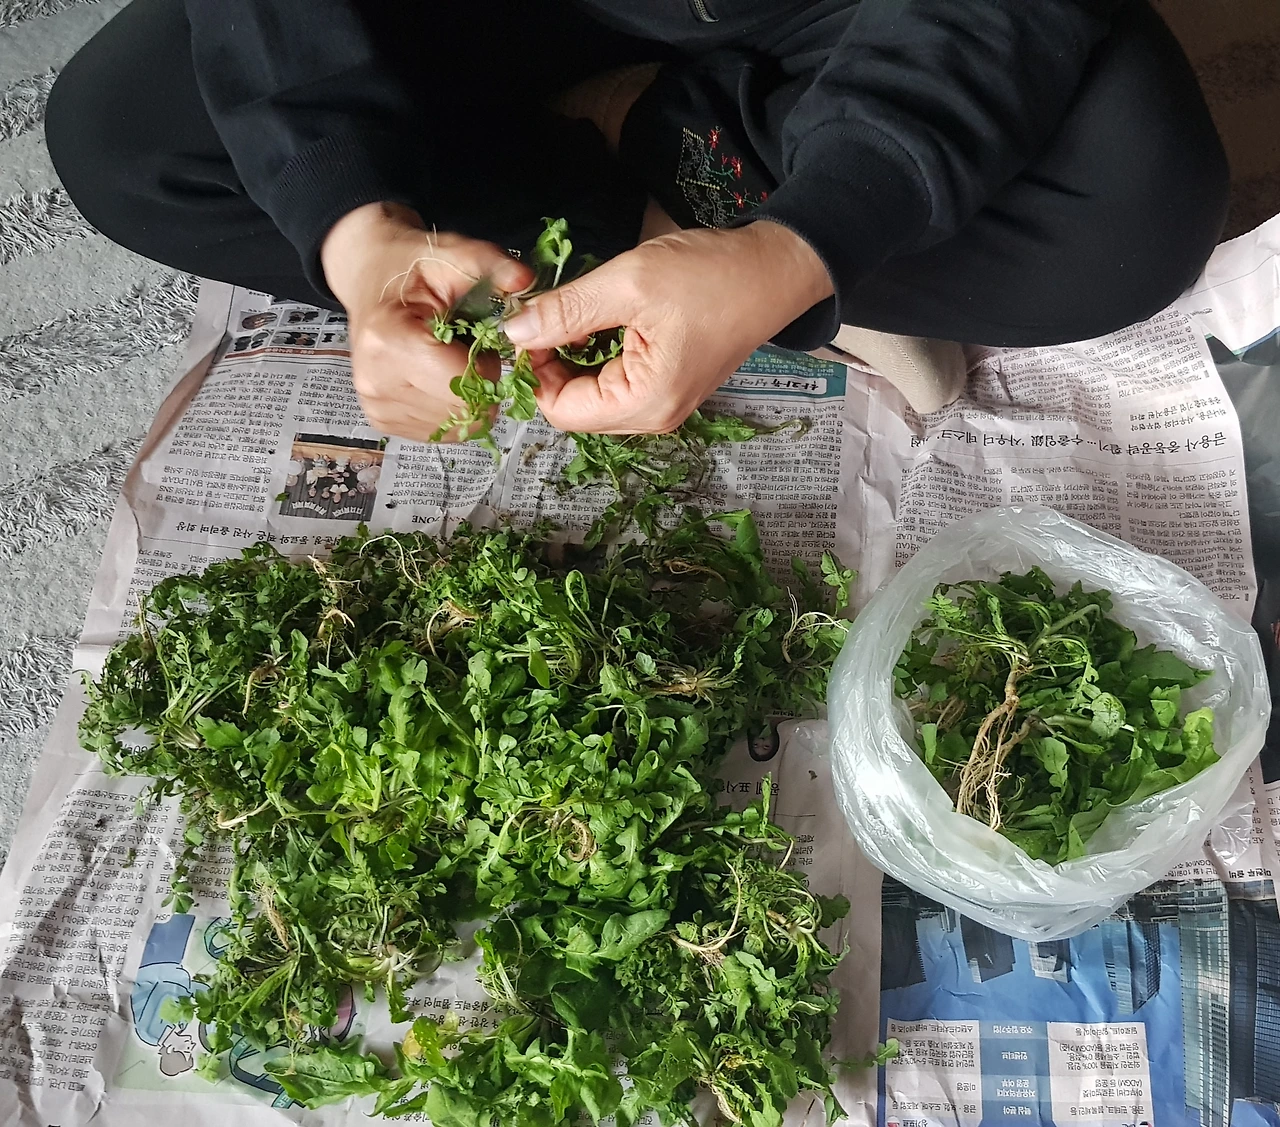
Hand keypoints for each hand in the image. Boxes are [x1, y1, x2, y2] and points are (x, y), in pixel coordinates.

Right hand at [321, 202, 532, 440]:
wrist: (368, 276)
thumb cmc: (410, 267)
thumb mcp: (451, 254)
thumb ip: (490, 265)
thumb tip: (524, 281)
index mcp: (390, 341)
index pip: (466, 382)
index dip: (488, 363)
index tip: (477, 337)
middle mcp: (377, 382)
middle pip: (464, 409)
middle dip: (481, 382)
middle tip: (466, 348)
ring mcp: (377, 407)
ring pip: (457, 426)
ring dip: (467, 396)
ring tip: (448, 359)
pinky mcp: (382, 421)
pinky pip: (442, 431)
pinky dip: (452, 408)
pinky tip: (438, 376)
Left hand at [501, 221, 832, 433]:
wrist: (774, 269)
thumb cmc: (712, 275)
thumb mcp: (630, 282)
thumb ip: (567, 311)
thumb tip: (513, 332)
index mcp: (646, 402)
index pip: (561, 411)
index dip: (535, 369)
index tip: (532, 324)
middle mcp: (654, 417)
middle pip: (574, 409)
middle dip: (553, 365)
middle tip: (552, 314)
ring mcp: (663, 406)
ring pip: (592, 396)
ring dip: (574, 359)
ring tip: (582, 313)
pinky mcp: (668, 388)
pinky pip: (615, 384)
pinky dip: (597, 356)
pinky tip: (604, 321)